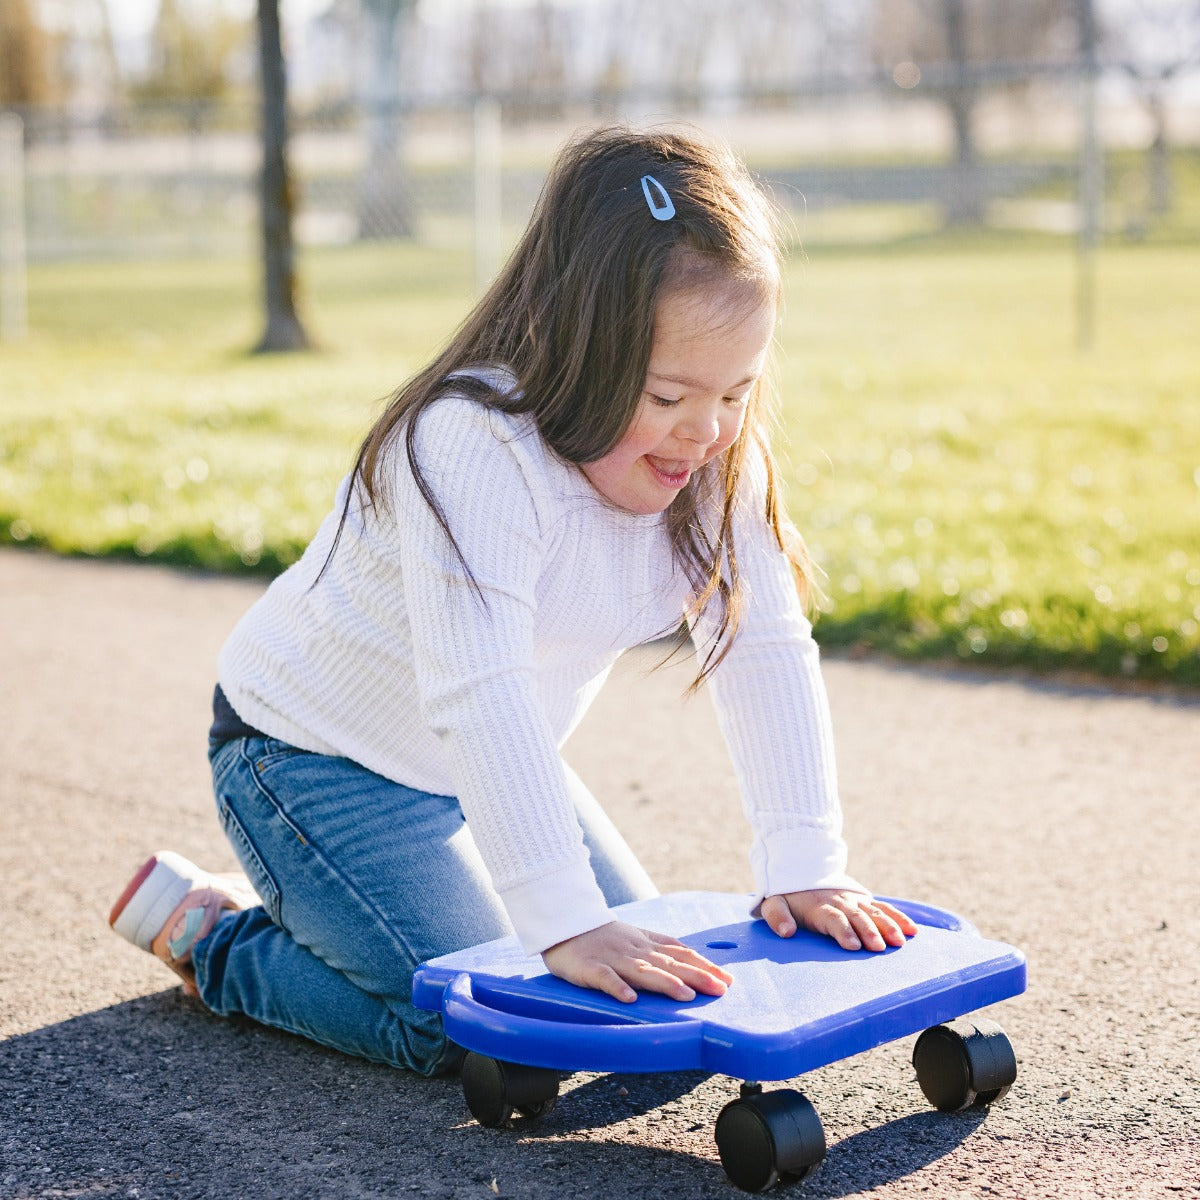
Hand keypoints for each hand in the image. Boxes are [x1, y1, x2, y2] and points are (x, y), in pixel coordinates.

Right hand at [542, 921, 734, 1003]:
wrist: (564, 922)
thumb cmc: (603, 937)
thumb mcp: (636, 939)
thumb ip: (660, 951)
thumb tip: (692, 966)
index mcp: (646, 943)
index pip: (681, 953)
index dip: (704, 966)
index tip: (728, 980)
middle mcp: (634, 950)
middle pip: (669, 963)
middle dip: (697, 976)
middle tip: (721, 990)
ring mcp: (612, 958)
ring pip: (642, 971)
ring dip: (665, 983)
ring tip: (686, 996)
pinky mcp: (589, 968)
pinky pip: (604, 978)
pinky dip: (617, 987)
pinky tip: (630, 999)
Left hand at [761, 889, 917, 951]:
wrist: (800, 867)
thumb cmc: (786, 895)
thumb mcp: (773, 902)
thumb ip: (777, 917)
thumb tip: (786, 932)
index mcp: (818, 906)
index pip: (833, 919)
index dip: (843, 931)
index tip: (853, 945)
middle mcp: (840, 902)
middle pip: (857, 917)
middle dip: (869, 931)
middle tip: (879, 947)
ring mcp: (854, 900)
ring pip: (874, 912)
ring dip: (888, 925)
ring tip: (900, 941)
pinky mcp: (864, 900)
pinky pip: (884, 908)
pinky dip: (898, 917)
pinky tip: (912, 930)